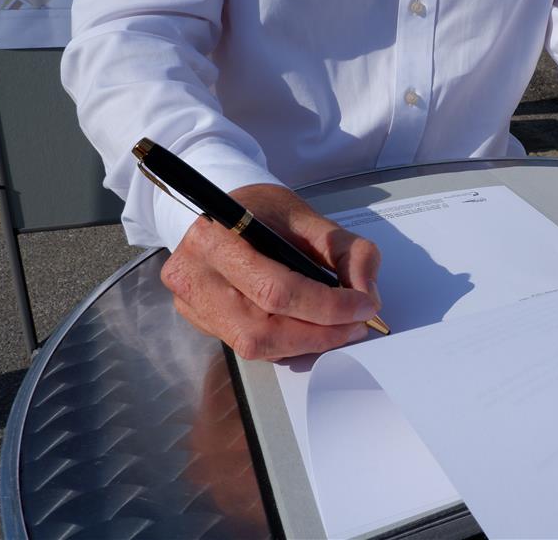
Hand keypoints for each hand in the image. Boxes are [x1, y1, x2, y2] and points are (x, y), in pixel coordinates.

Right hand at [160, 183, 381, 359]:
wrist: (225, 213)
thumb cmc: (263, 212)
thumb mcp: (310, 217)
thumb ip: (347, 251)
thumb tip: (367, 294)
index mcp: (216, 237)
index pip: (276, 289)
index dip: (327, 306)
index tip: (364, 307)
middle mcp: (194, 274)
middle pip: (263, 329)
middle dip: (319, 333)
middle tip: (355, 326)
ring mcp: (190, 301)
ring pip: (255, 346)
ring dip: (305, 343)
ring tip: (336, 328)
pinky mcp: (198, 319)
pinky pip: (249, 345)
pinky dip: (286, 343)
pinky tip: (307, 327)